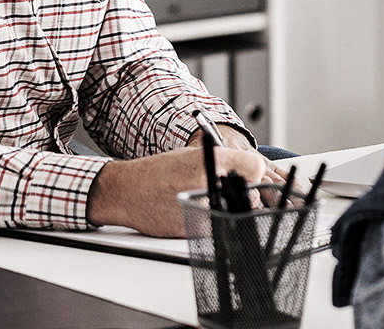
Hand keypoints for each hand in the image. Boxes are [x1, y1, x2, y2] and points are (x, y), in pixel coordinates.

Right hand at [85, 146, 275, 236]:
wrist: (127, 191)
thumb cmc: (160, 172)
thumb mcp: (193, 155)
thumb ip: (224, 162)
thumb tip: (256, 174)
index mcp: (209, 157)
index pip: (256, 167)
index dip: (254, 173)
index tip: (250, 176)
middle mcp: (206, 180)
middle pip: (250, 194)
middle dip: (245, 195)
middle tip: (231, 193)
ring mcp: (200, 206)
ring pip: (236, 213)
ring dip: (230, 210)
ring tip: (209, 201)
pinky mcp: (193, 228)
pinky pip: (218, 226)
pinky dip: (213, 222)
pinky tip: (196, 212)